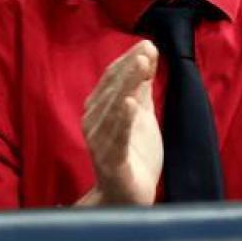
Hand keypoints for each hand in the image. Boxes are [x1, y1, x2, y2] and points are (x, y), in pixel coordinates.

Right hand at [78, 40, 162, 204]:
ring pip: (114, 109)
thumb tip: (148, 52)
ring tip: (142, 66)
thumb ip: (141, 85)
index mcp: (99, 109)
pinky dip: (123, 120)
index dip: (128, 61)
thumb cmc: (133, 153)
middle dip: (129, 68)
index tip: (148, 44)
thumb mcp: (141, 113)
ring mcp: (100, 143)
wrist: (129, 196)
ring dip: (127, 85)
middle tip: (147, 49)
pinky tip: (131, 104)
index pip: (112, 79)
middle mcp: (93, 123)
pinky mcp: (111, 162)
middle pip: (112, 90)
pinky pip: (116, 138)